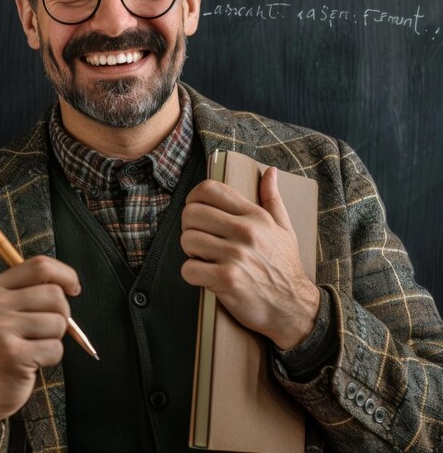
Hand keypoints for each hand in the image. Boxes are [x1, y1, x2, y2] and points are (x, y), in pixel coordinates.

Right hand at [0, 255, 80, 436]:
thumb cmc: (0, 347)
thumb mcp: (3, 311)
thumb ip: (29, 292)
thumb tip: (69, 285)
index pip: (39, 265)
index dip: (65, 274)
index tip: (74, 288)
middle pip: (54, 294)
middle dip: (62, 313)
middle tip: (46, 330)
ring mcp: (0, 329)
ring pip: (58, 322)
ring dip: (55, 338)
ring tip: (34, 346)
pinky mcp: (12, 355)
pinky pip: (55, 348)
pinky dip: (51, 357)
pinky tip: (32, 362)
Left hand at [180, 166, 318, 349]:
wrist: (294, 308)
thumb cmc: (285, 267)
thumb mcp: (284, 229)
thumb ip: (272, 198)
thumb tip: (269, 171)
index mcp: (255, 216)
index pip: (210, 190)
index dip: (194, 198)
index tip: (196, 210)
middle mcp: (245, 232)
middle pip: (191, 213)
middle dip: (189, 227)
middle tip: (199, 238)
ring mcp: (236, 256)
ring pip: (187, 240)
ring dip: (190, 252)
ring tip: (204, 257)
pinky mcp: (227, 280)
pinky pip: (189, 269)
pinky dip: (192, 274)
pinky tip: (205, 276)